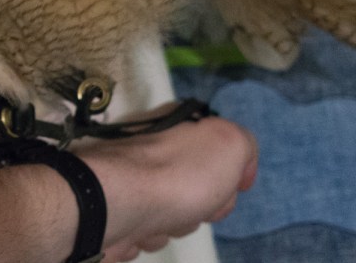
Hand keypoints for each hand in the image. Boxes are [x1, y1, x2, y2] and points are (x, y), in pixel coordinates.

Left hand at [83, 111, 257, 260]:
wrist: (114, 204)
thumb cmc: (178, 174)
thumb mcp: (230, 143)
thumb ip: (244, 145)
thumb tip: (237, 166)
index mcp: (174, 122)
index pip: (214, 150)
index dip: (225, 175)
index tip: (224, 186)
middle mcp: (148, 145)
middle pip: (193, 186)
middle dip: (199, 205)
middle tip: (192, 205)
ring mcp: (126, 178)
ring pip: (170, 212)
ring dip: (172, 224)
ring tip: (160, 218)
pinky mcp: (111, 208)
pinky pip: (143, 228)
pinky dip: (146, 233)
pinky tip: (140, 229)